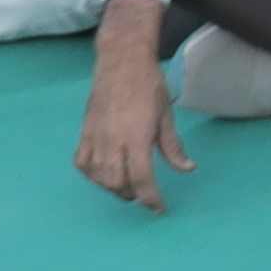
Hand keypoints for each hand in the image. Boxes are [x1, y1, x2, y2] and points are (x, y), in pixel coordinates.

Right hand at [75, 41, 187, 209]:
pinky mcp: (84, 132)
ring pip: (98, 176)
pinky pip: (82, 163)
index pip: (142, 179)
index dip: (151, 198)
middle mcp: (112, 142)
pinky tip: (104, 175)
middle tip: (145, 196)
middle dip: (132, 195)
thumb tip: (187, 169)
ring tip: (127, 188)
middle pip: (117, 182)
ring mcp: (94, 138)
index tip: (158, 208)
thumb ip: (172, 147)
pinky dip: (93, 175)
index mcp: (136, 138)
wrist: (121, 63)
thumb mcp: (166, 116)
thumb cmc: (149, 86)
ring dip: (113, 187)